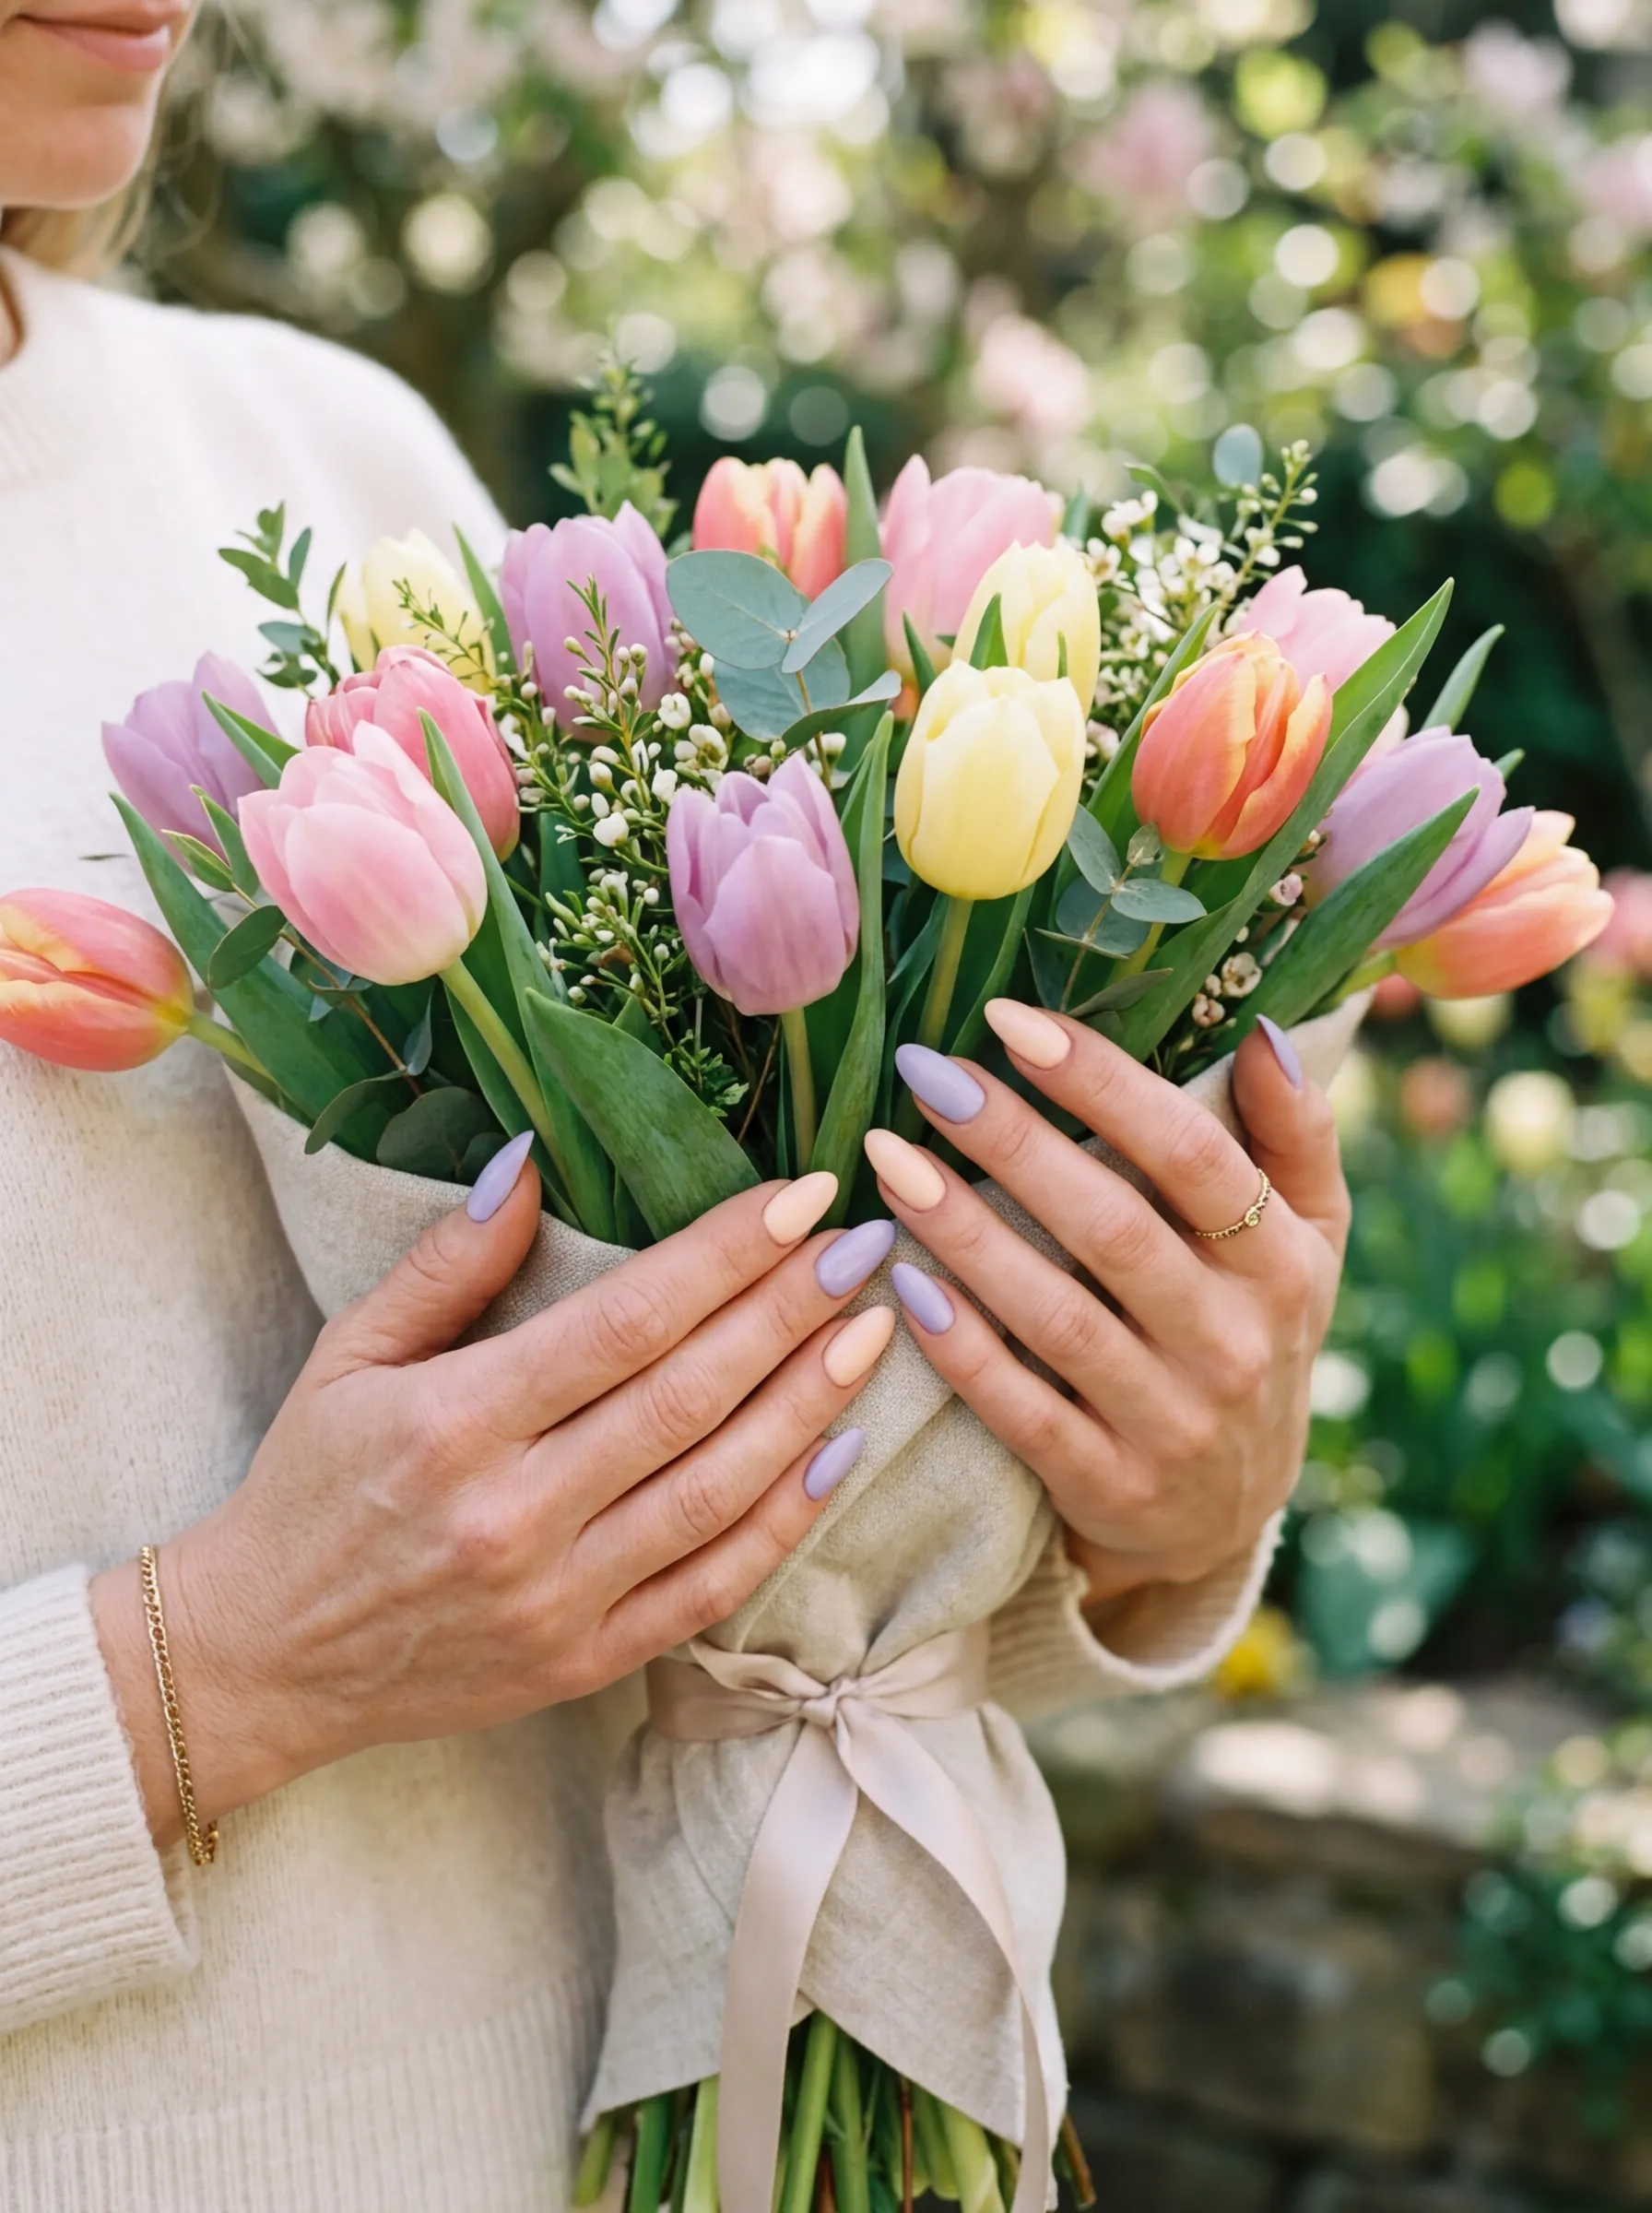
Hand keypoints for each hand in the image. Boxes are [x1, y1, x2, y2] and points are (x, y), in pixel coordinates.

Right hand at [91, 1156, 896, 1847]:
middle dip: (790, 1310)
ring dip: (808, 1404)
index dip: (723, 1255)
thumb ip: (447, 1263)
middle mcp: (513, 1513)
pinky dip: (783, 1520)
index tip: (800, 1197)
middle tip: (865, 1243)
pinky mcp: (585, 1660)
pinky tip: (838, 1451)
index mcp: (453, 1422)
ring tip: (873, 1329)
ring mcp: (556, 1598)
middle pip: (688, 1396)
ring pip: (716, 1490)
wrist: (262, 1660)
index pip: (624, 1322)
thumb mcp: (349, 1356)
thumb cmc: (309, 1488)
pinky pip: (711, 1587)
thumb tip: (534, 1163)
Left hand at [863, 1001, 1348, 1609]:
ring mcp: (1173, 1423)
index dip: (1102, 1084)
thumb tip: (1266, 1033)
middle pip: (1112, 1227)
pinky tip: (902, 1287)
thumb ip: (1295, 1135)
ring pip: (1056, 1318)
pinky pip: (1023, 1414)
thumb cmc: (1253, 1331)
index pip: (1193, 1155)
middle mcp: (1235, 1342)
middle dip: (1011, 1142)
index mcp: (1281, 1262)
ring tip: (888, 1161)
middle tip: (924, 1071)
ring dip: (965, 1234)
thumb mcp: (1308, 1239)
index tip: (1009, 1019)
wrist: (1229, 1514)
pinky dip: (962, 1351)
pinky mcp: (1109, 1486)